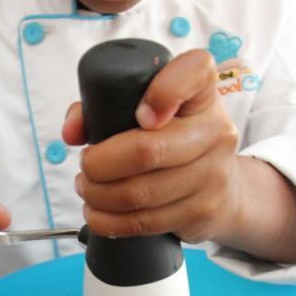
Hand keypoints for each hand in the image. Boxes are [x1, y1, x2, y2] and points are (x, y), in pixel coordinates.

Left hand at [63, 50, 241, 243]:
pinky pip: (145, 222)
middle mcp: (215, 130)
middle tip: (86, 166)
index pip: (193, 73)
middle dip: (100, 164)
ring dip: (99, 196)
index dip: (163, 92)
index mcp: (202, 92)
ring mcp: (212, 174)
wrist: (222, 188)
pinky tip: (99, 213)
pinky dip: (110, 221)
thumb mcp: (149, 110)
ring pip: (140, 193)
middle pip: (147, 150)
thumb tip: (72, 132)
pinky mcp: (202, 211)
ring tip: (88, 189)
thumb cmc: (174, 140)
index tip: (139, 114)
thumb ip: (103, 107)